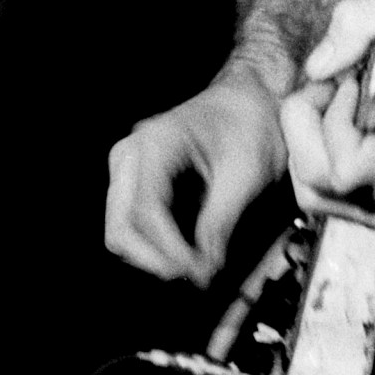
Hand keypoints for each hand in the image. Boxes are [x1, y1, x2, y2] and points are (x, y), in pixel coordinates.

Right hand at [105, 72, 286, 284]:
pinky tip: (188, 252)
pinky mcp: (138, 181)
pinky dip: (157, 244)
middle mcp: (131, 155)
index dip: (168, 251)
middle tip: (195, 276)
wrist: (253, 98)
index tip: (197, 273)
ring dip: (153, 256)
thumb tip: (204, 270)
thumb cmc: (252, 123)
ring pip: (122, 230)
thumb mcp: (246, 172)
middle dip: (154, 260)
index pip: (145, 211)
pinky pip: (134, 223)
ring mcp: (130, 168)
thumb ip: (220, 222)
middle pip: (120, 226)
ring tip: (195, 268)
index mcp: (155, 143)